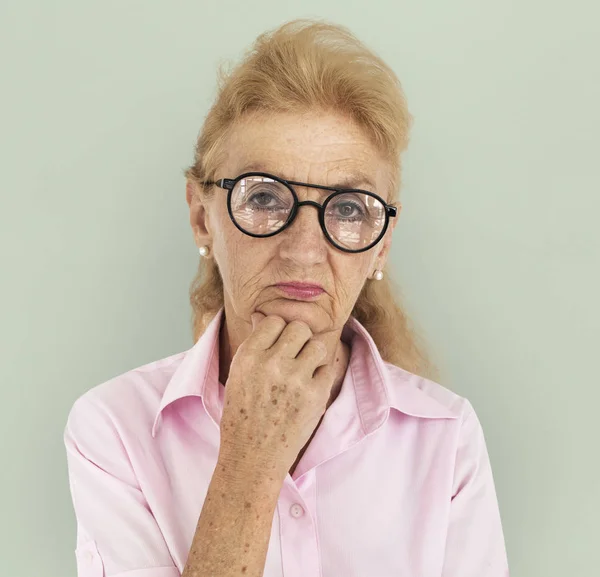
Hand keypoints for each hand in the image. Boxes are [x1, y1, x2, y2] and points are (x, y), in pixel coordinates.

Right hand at [218, 312, 335, 478]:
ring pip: (318, 345)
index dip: (278, 331)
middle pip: (299, 328)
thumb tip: (263, 316)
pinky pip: (327, 369)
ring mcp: (296, 379)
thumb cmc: (243, 414)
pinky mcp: (316, 396)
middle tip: (294, 356)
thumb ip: (255, 345)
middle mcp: (272, 363)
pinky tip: (308, 389)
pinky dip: (320, 377)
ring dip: (312, 355)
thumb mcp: (238, 375)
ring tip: (303, 371)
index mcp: (248, 356)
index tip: (278, 345)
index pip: (274, 321)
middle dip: (299, 339)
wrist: (253, 454)